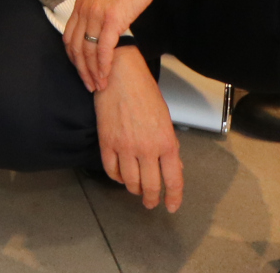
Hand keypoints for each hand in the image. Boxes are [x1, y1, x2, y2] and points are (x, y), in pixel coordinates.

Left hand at [64, 0, 183, 91]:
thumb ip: (100, 12)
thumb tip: (104, 28)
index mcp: (81, 5)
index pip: (69, 37)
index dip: (74, 58)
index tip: (81, 71)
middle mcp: (84, 10)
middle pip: (75, 47)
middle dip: (81, 70)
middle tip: (89, 85)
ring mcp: (96, 15)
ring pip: (87, 51)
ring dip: (92, 72)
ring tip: (99, 85)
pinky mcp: (111, 20)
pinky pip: (102, 49)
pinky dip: (103, 65)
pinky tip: (106, 75)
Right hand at [94, 47, 183, 210]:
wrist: (120, 74)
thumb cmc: (144, 92)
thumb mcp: (165, 119)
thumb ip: (169, 146)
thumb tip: (173, 168)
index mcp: (166, 142)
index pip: (173, 180)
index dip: (173, 198)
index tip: (171, 206)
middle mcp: (147, 147)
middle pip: (150, 186)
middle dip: (151, 199)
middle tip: (150, 202)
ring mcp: (125, 146)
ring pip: (129, 182)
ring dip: (133, 189)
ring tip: (135, 189)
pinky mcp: (106, 141)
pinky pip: (110, 170)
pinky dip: (116, 177)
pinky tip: (120, 175)